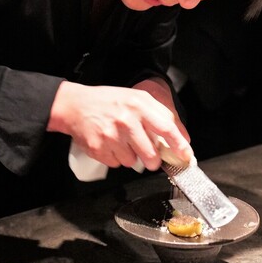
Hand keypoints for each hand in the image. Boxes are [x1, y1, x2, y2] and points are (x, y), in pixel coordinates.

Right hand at [48, 81, 192, 170]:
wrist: (76, 105)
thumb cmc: (108, 102)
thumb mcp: (137, 99)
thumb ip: (160, 116)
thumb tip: (181, 138)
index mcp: (139, 105)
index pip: (166, 128)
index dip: (178, 144)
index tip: (185, 155)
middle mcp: (126, 121)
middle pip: (151, 154)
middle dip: (153, 160)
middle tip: (150, 157)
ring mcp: (111, 136)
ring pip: (133, 162)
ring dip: (131, 156)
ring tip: (122, 141)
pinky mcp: (99, 148)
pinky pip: (116, 164)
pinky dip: (116, 157)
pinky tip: (110, 144)